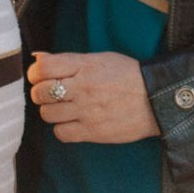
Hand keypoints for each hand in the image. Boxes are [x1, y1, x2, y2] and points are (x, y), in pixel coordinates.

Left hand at [30, 51, 159, 142]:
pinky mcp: (92, 132)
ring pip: (47, 114)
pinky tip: (73, 122)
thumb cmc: (128, 76)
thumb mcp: (100, 59)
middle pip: (40, 93)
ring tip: (65, 108)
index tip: (41, 76)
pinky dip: (63, 129)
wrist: (157, 98)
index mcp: (85, 66)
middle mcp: (83, 88)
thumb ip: (68, 60)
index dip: (36, 73)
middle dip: (41, 93)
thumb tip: (37, 58)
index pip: (43, 68)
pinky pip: (61, 133)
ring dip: (52, 111)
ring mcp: (87, 111)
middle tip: (52, 94)